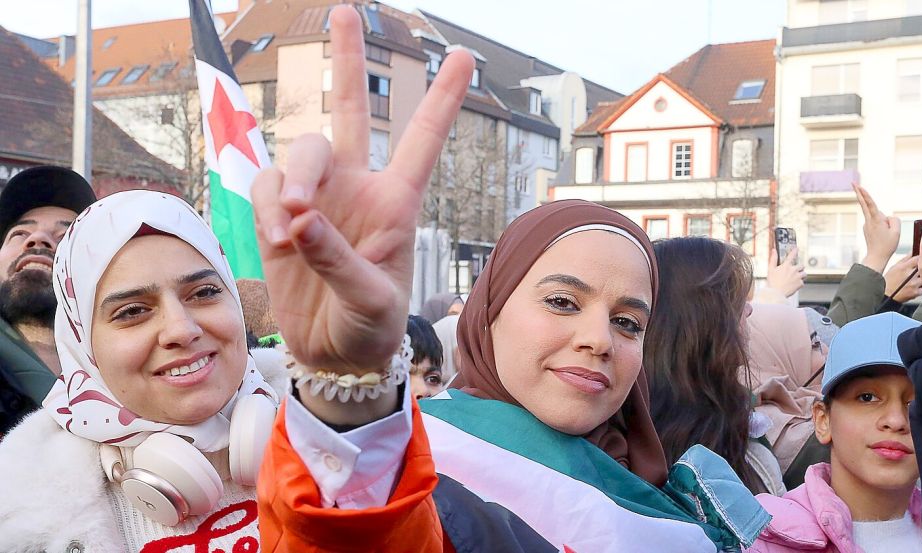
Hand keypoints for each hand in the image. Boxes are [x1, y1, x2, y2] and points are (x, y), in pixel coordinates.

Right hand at [252, 6, 473, 377]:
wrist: (334, 356)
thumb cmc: (370, 328)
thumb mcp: (371, 301)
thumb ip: (338, 260)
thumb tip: (299, 218)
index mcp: (397, 202)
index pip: (422, 140)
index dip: (442, 98)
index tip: (465, 55)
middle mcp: (357, 188)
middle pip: (351, 110)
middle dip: (348, 59)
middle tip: (345, 10)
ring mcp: (316, 198)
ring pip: (301, 149)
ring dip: (295, 177)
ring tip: (293, 224)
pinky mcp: (277, 214)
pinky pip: (264, 184)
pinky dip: (266, 204)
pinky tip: (279, 238)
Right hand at [767, 246, 804, 296]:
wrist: (776, 293)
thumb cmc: (772, 282)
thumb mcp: (770, 269)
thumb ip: (773, 259)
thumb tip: (773, 250)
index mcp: (786, 266)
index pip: (791, 256)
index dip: (794, 251)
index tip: (796, 249)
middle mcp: (793, 270)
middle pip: (801, 265)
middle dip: (799, 268)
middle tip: (796, 271)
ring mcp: (798, 277)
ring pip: (804, 273)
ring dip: (801, 275)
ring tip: (796, 279)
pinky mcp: (800, 284)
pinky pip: (802, 282)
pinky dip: (799, 284)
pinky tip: (794, 285)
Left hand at [854, 183, 900, 272]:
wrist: (876, 256)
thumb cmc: (887, 245)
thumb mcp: (897, 231)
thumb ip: (894, 219)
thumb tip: (887, 217)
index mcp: (876, 220)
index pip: (870, 204)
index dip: (865, 194)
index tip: (859, 187)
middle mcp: (869, 221)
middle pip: (865, 204)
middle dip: (859, 193)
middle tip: (853, 183)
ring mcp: (867, 224)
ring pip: (878, 216)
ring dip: (884, 221)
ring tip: (886, 235)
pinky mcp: (867, 228)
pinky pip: (877, 222)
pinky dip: (882, 225)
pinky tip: (883, 235)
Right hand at [883, 255, 921, 302]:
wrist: (885, 295)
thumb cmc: (889, 281)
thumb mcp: (894, 267)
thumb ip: (905, 259)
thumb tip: (913, 252)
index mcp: (904, 267)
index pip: (919, 258)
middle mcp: (910, 275)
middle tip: (921, 269)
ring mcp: (914, 284)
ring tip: (918, 279)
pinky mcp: (916, 292)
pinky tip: (917, 286)